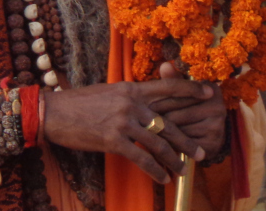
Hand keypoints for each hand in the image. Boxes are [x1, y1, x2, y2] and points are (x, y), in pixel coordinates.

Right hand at [43, 79, 212, 183]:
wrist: (55, 112)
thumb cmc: (80, 103)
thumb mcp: (109, 92)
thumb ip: (130, 98)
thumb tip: (148, 105)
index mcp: (131, 88)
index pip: (168, 86)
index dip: (190, 90)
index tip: (210, 93)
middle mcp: (131, 102)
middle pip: (168, 121)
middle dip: (187, 139)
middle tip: (202, 150)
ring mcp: (123, 121)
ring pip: (159, 142)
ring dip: (174, 159)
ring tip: (184, 170)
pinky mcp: (114, 140)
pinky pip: (142, 157)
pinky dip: (155, 170)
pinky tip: (163, 178)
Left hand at [155, 62, 227, 159]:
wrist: (201, 138)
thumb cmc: (185, 109)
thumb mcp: (179, 94)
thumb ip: (171, 80)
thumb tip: (164, 65)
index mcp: (212, 89)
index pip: (179, 94)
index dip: (160, 101)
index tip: (146, 107)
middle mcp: (218, 107)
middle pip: (178, 112)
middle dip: (158, 118)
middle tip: (141, 121)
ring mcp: (217, 126)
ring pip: (179, 129)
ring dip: (163, 133)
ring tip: (148, 132)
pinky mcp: (213, 144)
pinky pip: (185, 143)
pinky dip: (172, 145)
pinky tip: (161, 145)